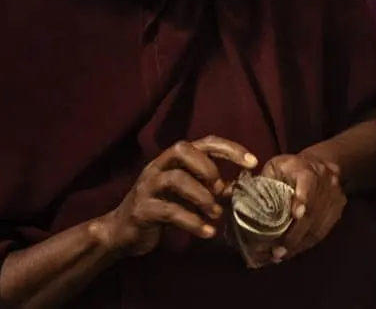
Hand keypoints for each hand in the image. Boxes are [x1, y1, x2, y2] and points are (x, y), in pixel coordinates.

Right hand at [96, 136, 256, 256]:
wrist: (122, 233)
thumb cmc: (160, 209)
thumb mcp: (186, 195)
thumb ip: (209, 187)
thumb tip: (239, 187)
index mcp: (172, 160)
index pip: (204, 143)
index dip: (230, 148)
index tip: (253, 162)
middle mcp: (158, 167)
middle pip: (183, 150)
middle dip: (208, 167)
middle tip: (222, 189)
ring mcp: (147, 186)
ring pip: (176, 179)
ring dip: (203, 196)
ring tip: (217, 214)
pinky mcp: (142, 210)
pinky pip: (170, 212)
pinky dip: (193, 222)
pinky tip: (208, 232)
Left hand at [256, 153, 346, 264]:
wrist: (322, 163)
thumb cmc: (291, 167)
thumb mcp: (274, 167)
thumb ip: (260, 181)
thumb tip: (233, 196)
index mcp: (306, 169)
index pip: (307, 183)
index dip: (303, 199)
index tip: (296, 215)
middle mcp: (325, 182)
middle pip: (313, 211)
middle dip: (295, 234)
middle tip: (277, 251)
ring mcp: (335, 197)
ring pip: (319, 225)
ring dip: (299, 244)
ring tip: (280, 256)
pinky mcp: (338, 210)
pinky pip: (323, 231)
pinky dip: (307, 244)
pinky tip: (292, 252)